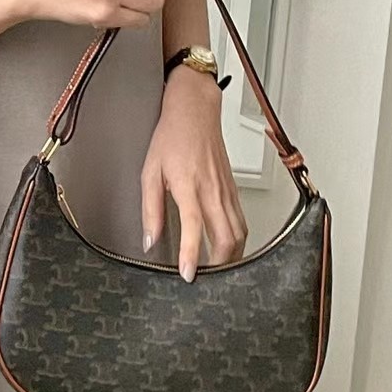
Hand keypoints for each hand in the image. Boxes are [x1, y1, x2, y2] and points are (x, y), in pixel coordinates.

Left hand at [140, 67, 247, 280]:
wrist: (195, 112)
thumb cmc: (171, 137)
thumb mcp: (149, 172)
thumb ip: (149, 209)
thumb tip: (149, 240)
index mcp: (189, 186)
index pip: (194, 227)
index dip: (191, 254)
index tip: (188, 275)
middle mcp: (212, 191)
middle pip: (226, 238)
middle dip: (219, 265)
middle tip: (205, 279)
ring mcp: (227, 191)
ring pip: (239, 233)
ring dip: (231, 256)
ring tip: (217, 270)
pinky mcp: (234, 189)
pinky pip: (241, 221)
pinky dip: (237, 240)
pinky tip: (227, 248)